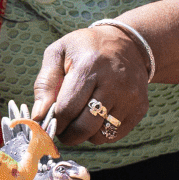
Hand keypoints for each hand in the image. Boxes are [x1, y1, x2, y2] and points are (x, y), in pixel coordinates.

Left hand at [34, 25, 150, 146]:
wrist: (129, 43)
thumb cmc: (86, 48)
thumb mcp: (59, 52)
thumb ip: (44, 82)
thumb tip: (38, 115)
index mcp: (90, 66)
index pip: (66, 109)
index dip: (53, 120)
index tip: (48, 120)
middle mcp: (113, 83)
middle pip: (83, 127)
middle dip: (66, 134)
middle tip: (61, 127)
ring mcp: (130, 97)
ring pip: (98, 136)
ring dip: (83, 134)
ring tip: (79, 118)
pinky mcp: (139, 108)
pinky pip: (113, 135)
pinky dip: (100, 132)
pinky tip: (96, 117)